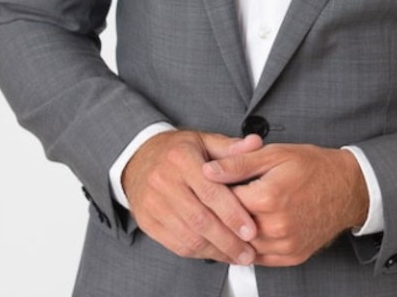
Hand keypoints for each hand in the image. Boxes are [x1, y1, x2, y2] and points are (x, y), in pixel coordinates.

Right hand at [121, 129, 262, 262]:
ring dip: (216, 251)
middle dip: (228, 240)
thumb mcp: (204, 140)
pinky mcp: (147, 221)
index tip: (251, 230)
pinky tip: (216, 253)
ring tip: (237, 255)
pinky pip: (175, 244)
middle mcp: (164, 181)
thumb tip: (256, 143)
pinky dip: (199, 253)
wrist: (139, 159)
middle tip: (248, 252)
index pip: (210, 191)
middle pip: (200, 219)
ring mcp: (153, 204)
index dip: (232, 213)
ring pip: (188, 236)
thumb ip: (231, 147)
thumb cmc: (178, 151)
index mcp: (181, 158)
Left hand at [203, 143, 369, 265]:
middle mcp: (276, 226)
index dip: (215, 191)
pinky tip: (249, 231)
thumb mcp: (275, 154)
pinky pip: (260, 258)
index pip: (224, 200)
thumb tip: (209, 170)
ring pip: (243, 245)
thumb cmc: (314, 167)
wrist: (347, 187)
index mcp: (268, 197)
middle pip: (232, 226)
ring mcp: (285, 245)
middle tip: (219, 200)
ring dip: (234, 232)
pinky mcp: (292, 256)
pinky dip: (250, 246)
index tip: (213, 184)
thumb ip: (239, 163)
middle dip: (223, 213)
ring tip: (234, 214)